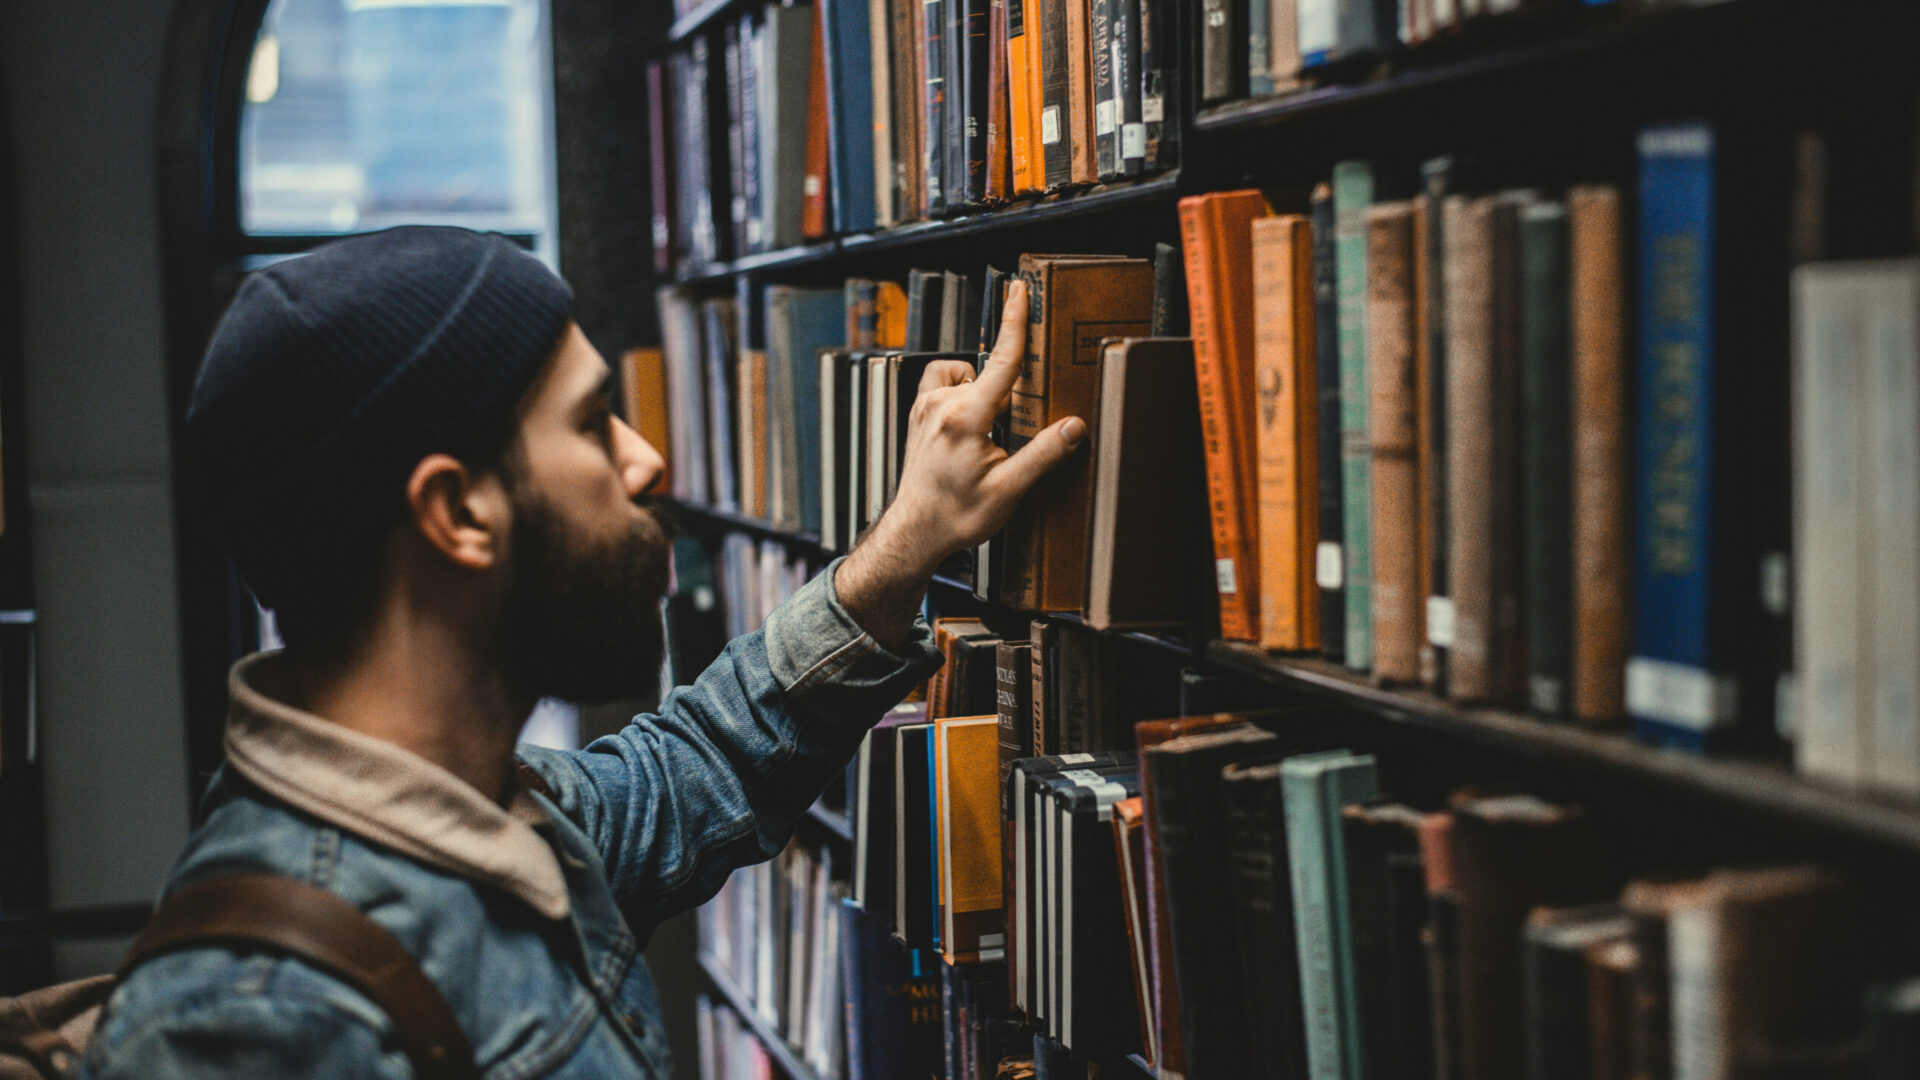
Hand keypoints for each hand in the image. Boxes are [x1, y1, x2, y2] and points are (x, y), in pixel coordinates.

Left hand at [834, 280, 1087, 649]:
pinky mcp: (917, 414)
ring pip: (963, 376)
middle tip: (1007, 435)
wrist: (916, 531)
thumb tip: (1074, 427)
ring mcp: (925, 408)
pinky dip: (959, 394)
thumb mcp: (1009, 490)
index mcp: (966, 418)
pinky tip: (969, 424)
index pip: (1001, 360)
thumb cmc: (956, 515)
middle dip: (1007, 394)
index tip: (1021, 291)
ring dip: (981, 393)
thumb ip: (1043, 454)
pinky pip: (943, 385)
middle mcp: (941, 406)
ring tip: (987, 431)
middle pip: (988, 374)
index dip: (1015, 322)